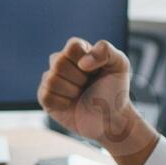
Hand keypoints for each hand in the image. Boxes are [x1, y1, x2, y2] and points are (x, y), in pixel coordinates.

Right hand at [37, 38, 157, 164]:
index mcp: (78, 52)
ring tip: (80, 95)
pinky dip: (62, 103)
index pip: (72, 46)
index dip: (84, 59)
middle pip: (58, 62)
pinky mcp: (46, 98)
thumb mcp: (120, 64)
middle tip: (88, 85)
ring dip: (71, 91)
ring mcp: (52, 80)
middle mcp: (63, 62)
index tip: (95, 71)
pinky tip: (70, 104)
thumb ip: (105, 50)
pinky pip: (45, 96)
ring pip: (51, 79)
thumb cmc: (115, 91)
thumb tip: (82, 63)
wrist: (111, 119)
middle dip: (78, 78)